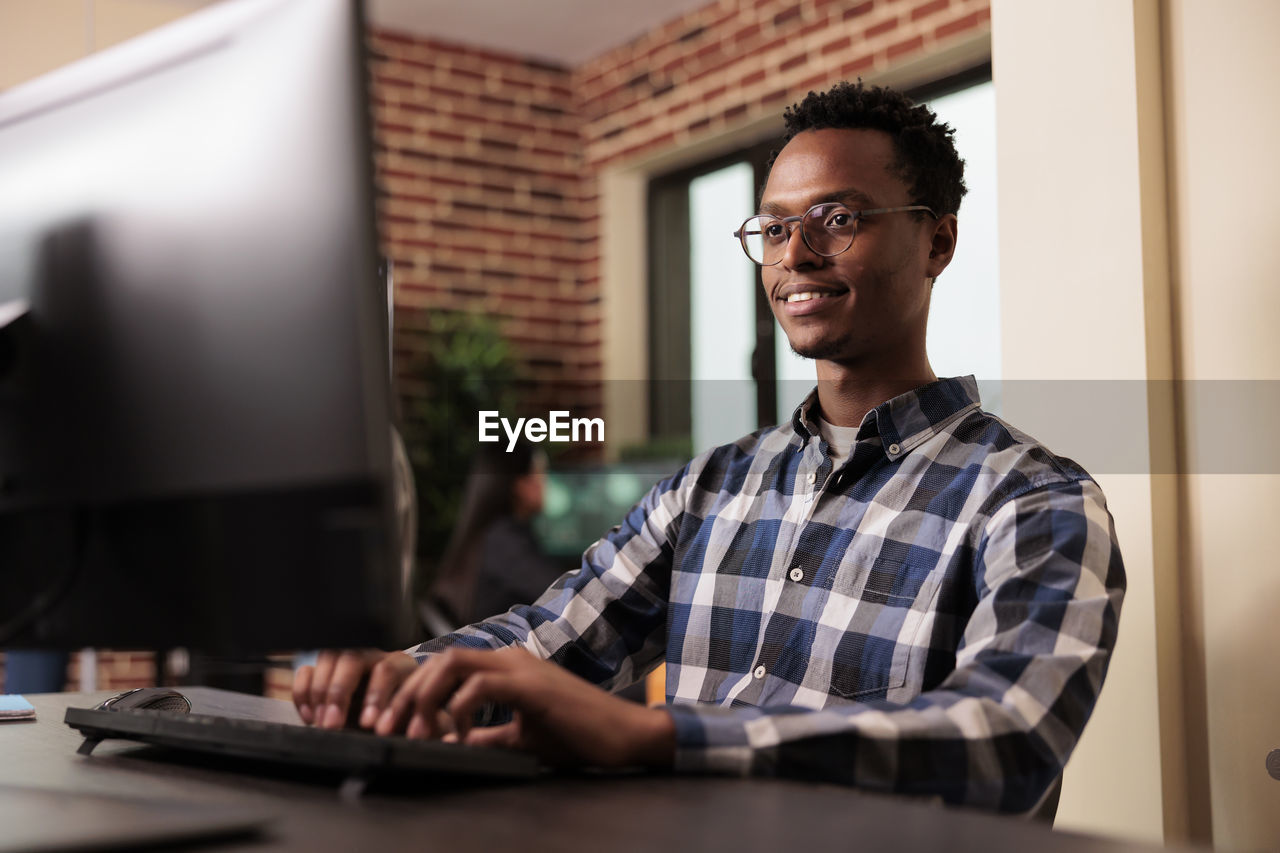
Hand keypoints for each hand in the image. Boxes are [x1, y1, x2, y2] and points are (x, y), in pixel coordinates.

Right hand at [292, 649, 416, 729]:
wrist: (392, 716)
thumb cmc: (402, 717)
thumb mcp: (408, 720)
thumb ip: (398, 720)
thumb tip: (382, 728)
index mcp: (400, 665)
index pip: (386, 670)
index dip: (375, 696)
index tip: (368, 724)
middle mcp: (373, 656)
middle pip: (351, 658)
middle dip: (338, 692)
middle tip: (332, 725)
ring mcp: (346, 660)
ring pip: (327, 659)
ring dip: (319, 693)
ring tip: (321, 723)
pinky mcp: (325, 671)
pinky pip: (307, 671)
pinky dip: (303, 693)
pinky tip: (310, 717)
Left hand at [375, 646, 675, 768]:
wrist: (625, 736)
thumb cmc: (580, 735)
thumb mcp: (521, 737)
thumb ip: (487, 736)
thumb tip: (454, 743)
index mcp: (507, 667)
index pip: (445, 666)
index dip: (413, 693)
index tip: (393, 726)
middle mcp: (510, 658)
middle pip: (440, 659)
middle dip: (405, 694)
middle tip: (386, 728)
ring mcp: (521, 667)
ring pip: (452, 663)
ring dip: (424, 697)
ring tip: (415, 732)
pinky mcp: (531, 685)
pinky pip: (479, 687)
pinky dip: (457, 711)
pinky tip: (455, 737)